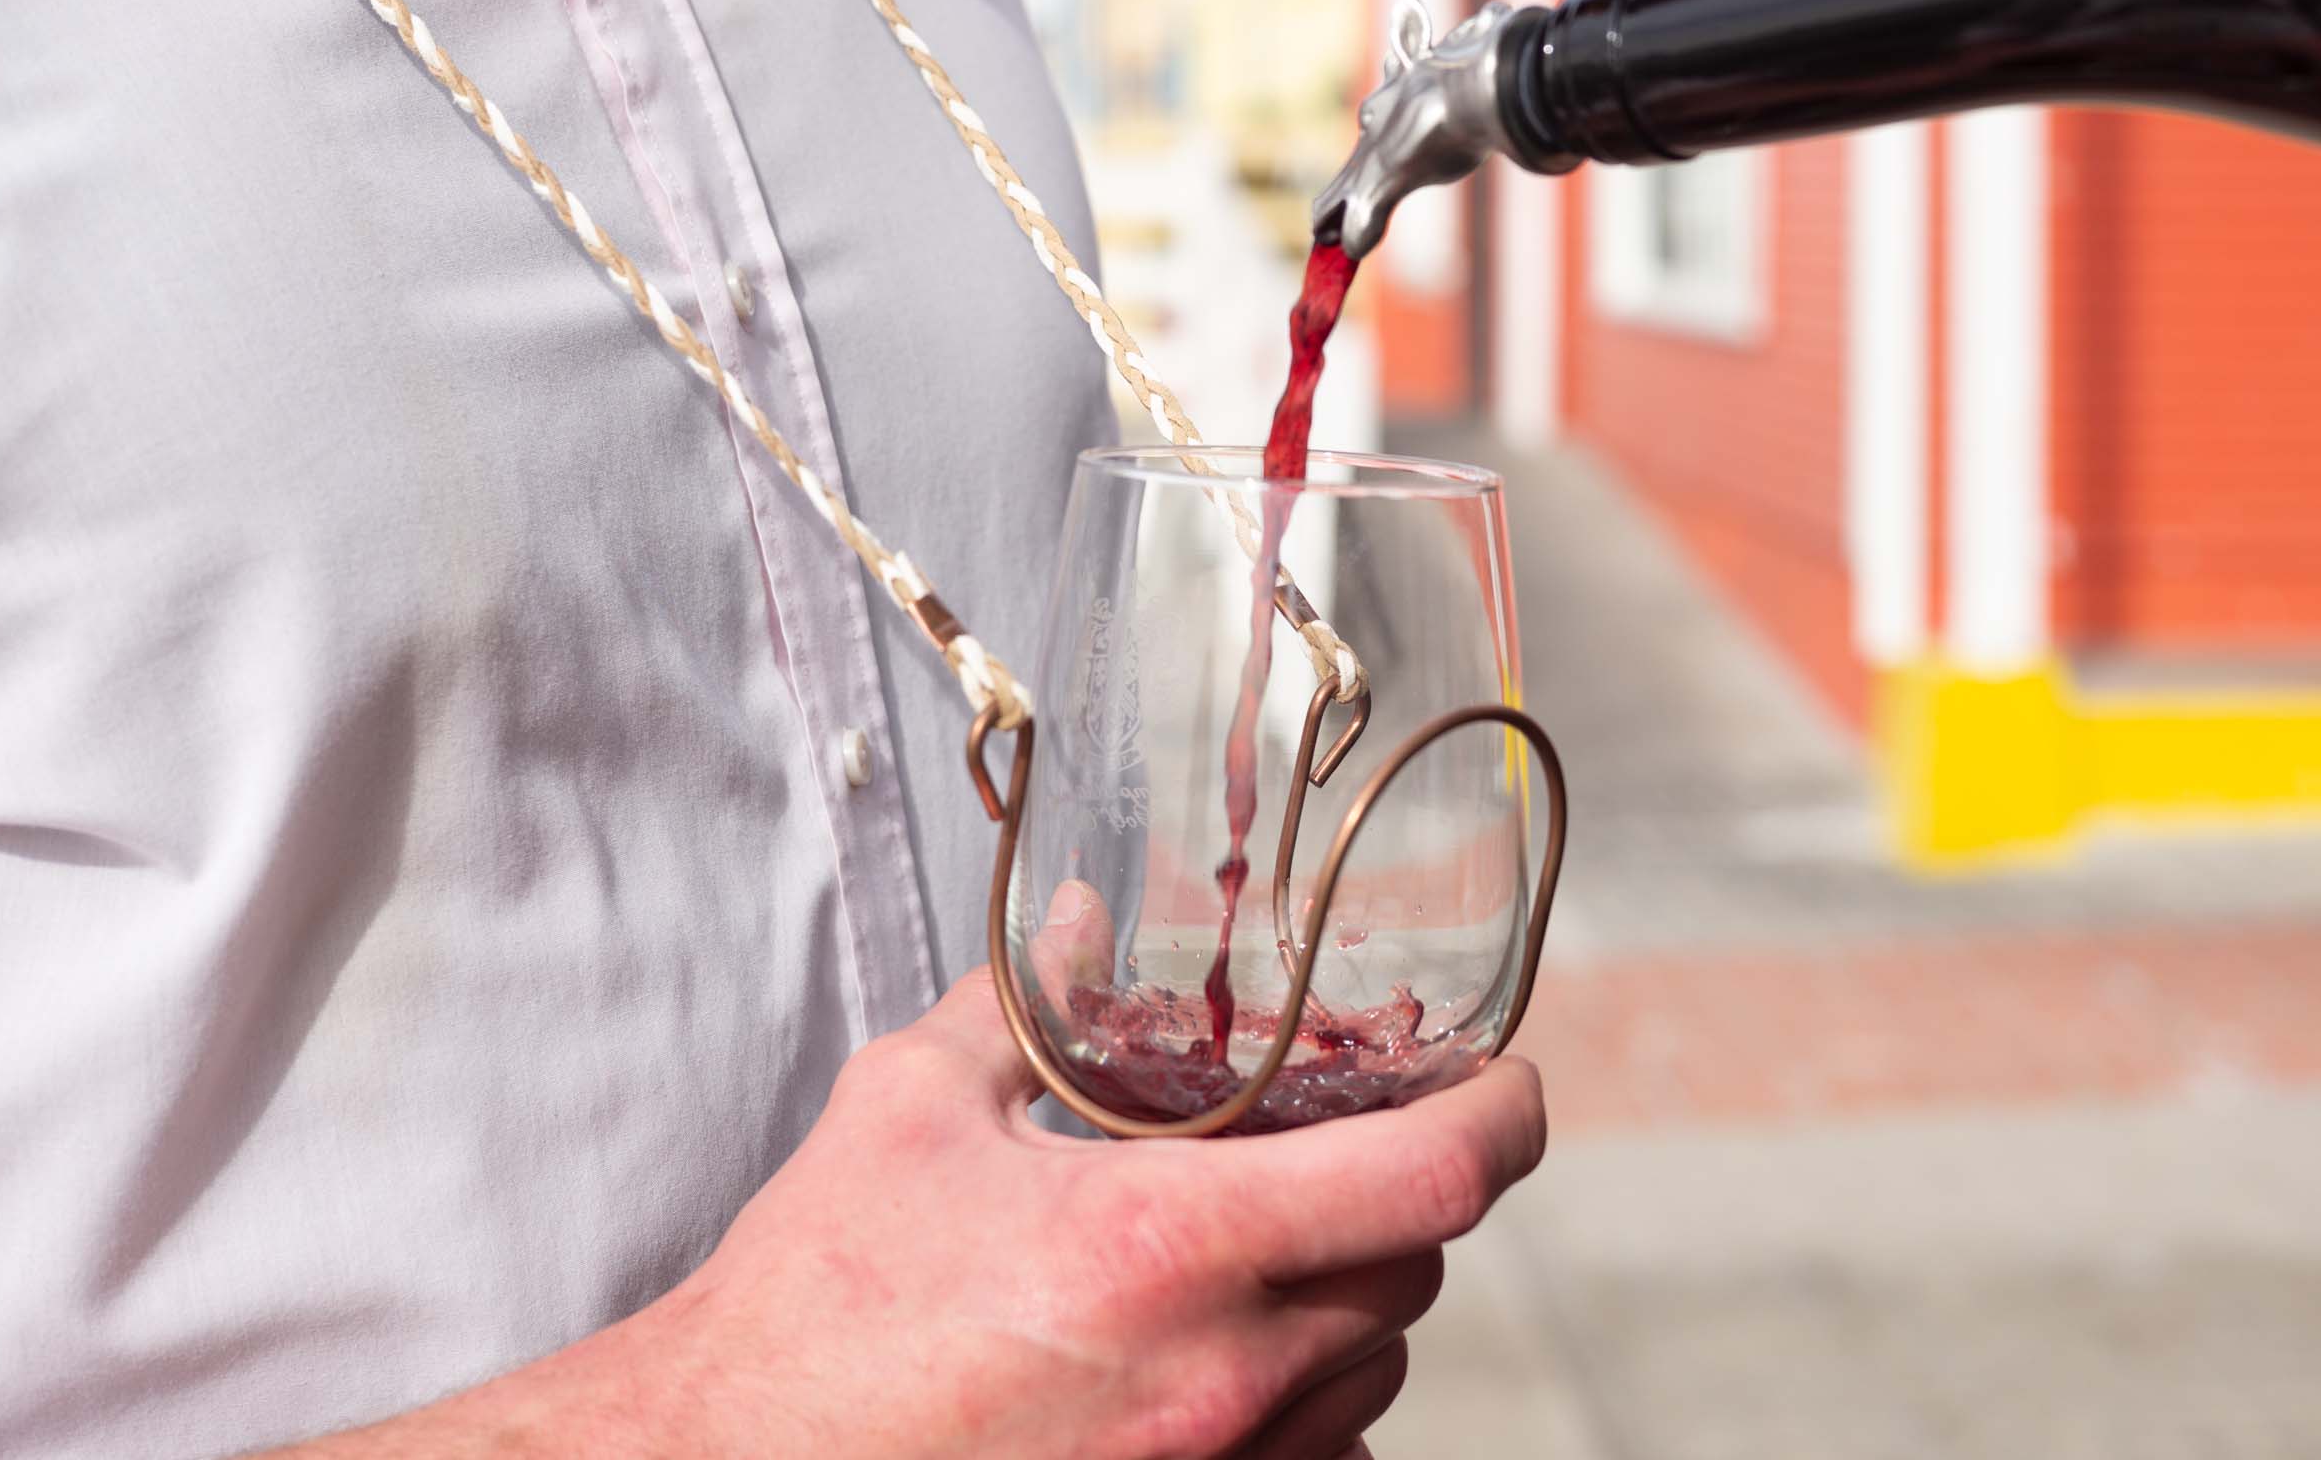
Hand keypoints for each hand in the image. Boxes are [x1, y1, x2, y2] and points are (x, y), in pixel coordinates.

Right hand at [630, 883, 1539, 1458]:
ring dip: (1350, 1299)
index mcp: (1171, 1246)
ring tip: (1259, 1252)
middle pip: (1419, 1271)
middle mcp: (1224, 1377)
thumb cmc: (816, 1306)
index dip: (1505, 1111)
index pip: (1439, 1176)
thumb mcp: (912, 1113)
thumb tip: (1086, 919)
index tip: (1504, 1077)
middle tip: (1345, 1145)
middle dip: (1399, 1195)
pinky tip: (1216, 1359)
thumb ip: (1023, 1003)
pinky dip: (1303, 1401)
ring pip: (1374, 1373)